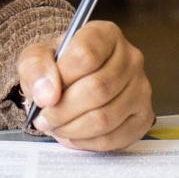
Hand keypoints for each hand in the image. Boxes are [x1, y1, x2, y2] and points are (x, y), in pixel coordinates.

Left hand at [15, 21, 153, 151]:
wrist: (73, 82)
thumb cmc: (58, 67)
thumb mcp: (36, 58)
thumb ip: (35, 68)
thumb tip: (47, 95)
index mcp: (106, 35)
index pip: (86, 55)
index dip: (61, 78)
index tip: (45, 92)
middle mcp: (131, 58)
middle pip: (98, 89)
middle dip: (63, 110)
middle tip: (45, 118)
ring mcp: (141, 88)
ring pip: (105, 118)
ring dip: (72, 129)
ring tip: (57, 126)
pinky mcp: (143, 117)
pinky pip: (114, 138)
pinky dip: (87, 142)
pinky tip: (73, 135)